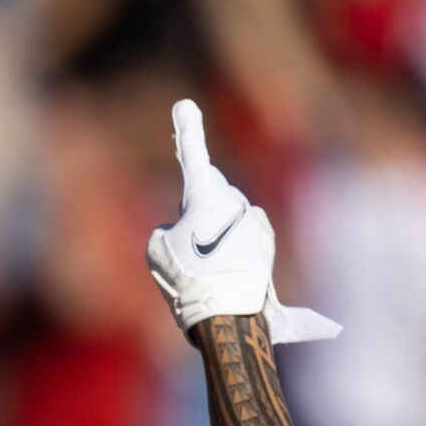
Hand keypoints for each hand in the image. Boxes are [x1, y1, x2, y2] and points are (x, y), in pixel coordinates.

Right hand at [145, 99, 338, 344]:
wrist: (226, 320)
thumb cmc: (185, 281)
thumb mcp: (158, 250)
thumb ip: (172, 230)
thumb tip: (196, 235)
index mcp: (205, 194)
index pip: (191, 154)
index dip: (186, 130)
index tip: (185, 105)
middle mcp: (236, 201)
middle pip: (213, 199)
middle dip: (202, 216)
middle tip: (190, 253)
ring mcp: (256, 223)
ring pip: (231, 223)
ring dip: (220, 240)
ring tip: (209, 274)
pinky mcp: (268, 246)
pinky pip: (247, 242)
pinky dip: (238, 255)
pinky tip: (230, 275)